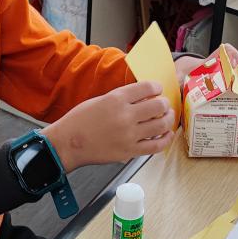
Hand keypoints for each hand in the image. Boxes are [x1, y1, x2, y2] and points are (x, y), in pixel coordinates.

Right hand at [43, 81, 174, 171]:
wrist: (68, 143)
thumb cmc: (80, 121)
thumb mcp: (100, 100)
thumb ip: (122, 98)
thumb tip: (144, 96)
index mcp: (116, 99)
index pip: (148, 87)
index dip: (157, 87)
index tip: (158, 89)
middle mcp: (125, 116)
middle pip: (159, 105)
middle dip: (165, 103)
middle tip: (164, 104)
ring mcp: (129, 135)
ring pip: (161, 125)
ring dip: (168, 119)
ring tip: (167, 117)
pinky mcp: (129, 151)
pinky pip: (156, 146)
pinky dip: (166, 139)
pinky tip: (167, 135)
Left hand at [175, 44, 237, 101]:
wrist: (188, 86)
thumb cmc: (187, 79)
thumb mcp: (182, 77)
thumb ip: (180, 78)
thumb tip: (177, 83)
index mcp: (217, 61)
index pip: (228, 51)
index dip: (232, 54)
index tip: (232, 62)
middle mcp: (230, 70)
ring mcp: (236, 82)